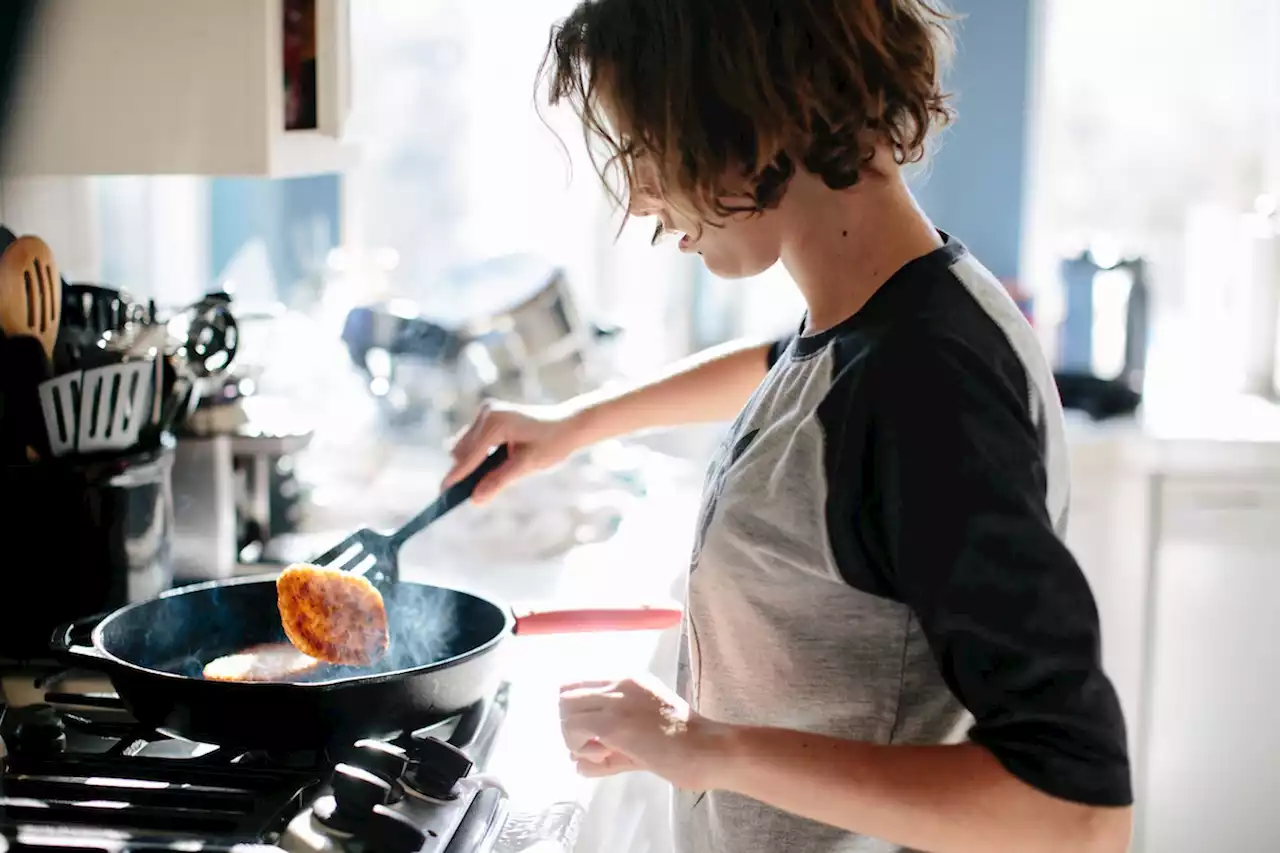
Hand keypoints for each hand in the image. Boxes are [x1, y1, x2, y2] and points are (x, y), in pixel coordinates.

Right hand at [442, 399, 590, 502]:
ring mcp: (487, 412)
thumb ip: (499, 481)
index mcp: (496, 423)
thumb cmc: (552, 443)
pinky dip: (478, 454)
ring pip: (465, 445)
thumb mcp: (527, 465)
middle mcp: (487, 413)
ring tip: (488, 478)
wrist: (568, 424)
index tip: (442, 494)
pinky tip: (493, 464)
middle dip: (465, 471)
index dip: (457, 477)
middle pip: (461, 450)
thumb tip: (475, 499)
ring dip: (472, 462)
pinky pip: (473, 439)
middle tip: (471, 494)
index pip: (470, 456)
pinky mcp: (489, 415)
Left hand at [559, 675, 727, 790]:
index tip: (594, 738)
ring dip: (575, 737)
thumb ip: (611, 749)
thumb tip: (578, 764)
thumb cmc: (684, 745)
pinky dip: (579, 747)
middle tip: (596, 747)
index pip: (579, 685)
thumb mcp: (643, 739)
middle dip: (572, 724)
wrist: (706, 749)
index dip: (579, 714)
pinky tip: (605, 757)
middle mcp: (618, 682)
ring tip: (602, 754)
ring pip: (564, 709)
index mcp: (628, 680)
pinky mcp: (612, 722)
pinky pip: (572, 729)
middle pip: (566, 693)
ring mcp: (614, 700)